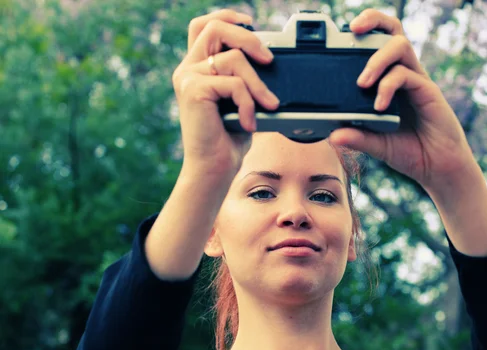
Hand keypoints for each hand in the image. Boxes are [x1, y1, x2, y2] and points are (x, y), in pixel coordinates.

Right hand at [171, 9, 279, 173]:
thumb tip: (270, 57)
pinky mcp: (193, 91)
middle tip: (270, 59)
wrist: (214, 168)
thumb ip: (244, 77)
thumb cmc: (229, 138)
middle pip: (214, 27)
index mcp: (196, 68)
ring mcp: (188, 78)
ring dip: (258, 84)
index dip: (228, 17)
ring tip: (267, 106)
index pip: (205, 25)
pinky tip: (249, 123)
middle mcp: (187, 69)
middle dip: (248, 38)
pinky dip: (250, 103)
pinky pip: (234, 83)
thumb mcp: (240, 100)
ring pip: (233, 59)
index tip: (252, 23)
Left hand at [328, 9, 477, 192]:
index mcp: (389, 80)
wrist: (437, 168)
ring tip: (362, 83)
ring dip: (377, 59)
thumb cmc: (409, 151)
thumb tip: (332, 135)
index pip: (377, 44)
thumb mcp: (376, 145)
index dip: (362, 32)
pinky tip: (380, 106)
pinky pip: (406, 74)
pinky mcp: (428, 91)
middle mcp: (403, 73)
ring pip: (400, 45)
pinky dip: (388, 86)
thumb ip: (357, 138)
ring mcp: (416, 80)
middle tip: (352, 29)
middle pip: (392, 31)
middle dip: (373, 20)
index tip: (339, 35)